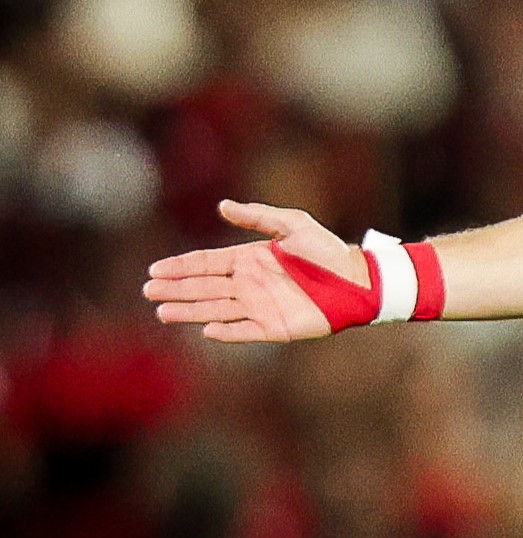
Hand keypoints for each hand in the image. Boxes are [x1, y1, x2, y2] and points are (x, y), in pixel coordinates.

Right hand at [143, 201, 364, 342]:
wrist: (357, 279)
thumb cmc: (328, 250)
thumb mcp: (294, 224)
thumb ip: (259, 217)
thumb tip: (222, 206)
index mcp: (249, 259)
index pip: (206, 264)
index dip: (180, 267)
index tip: (154, 270)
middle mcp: (249, 284)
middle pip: (204, 288)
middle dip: (176, 290)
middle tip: (148, 292)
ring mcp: (261, 306)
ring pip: (217, 310)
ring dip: (190, 311)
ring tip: (163, 312)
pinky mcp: (276, 327)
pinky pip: (246, 330)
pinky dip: (228, 331)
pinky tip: (207, 329)